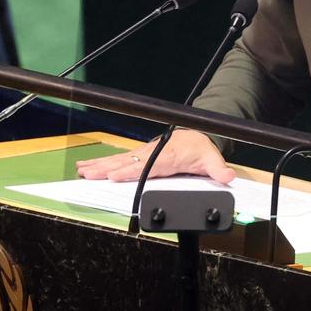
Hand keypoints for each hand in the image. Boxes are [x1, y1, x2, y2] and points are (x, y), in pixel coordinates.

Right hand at [75, 129, 235, 183]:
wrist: (198, 135)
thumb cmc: (201, 149)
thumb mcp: (213, 159)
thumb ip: (219, 170)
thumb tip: (228, 176)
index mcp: (169, 156)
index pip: (148, 165)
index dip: (132, 171)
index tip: (115, 176)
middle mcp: (153, 153)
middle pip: (129, 162)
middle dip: (109, 168)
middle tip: (90, 174)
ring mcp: (144, 153)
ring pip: (120, 159)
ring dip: (100, 165)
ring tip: (82, 170)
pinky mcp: (139, 154)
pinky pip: (118, 158)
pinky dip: (101, 162)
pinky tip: (86, 167)